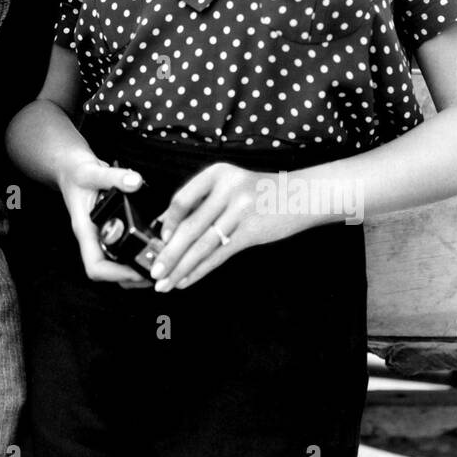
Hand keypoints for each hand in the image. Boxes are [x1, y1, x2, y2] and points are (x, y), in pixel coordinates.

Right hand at [56, 153, 151, 287]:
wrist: (70, 169)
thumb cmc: (76, 173)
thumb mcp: (92, 172)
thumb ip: (113, 177)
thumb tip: (135, 182)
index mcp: (85, 231)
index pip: (96, 267)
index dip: (117, 274)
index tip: (137, 271)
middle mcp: (94, 239)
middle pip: (110, 273)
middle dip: (133, 277)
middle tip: (158, 270)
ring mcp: (102, 236)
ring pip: (118, 264)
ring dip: (137, 267)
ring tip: (160, 261)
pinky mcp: (111, 230)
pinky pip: (124, 249)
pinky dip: (138, 252)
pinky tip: (155, 245)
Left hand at [149, 163, 299, 291]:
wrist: (302, 195)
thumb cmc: (258, 193)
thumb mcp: (230, 186)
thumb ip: (202, 202)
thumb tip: (166, 226)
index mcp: (216, 174)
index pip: (182, 199)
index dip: (167, 222)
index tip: (159, 240)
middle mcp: (227, 189)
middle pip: (190, 227)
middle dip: (169, 254)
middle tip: (154, 271)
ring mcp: (241, 210)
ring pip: (203, 245)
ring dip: (181, 267)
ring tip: (166, 282)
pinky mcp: (252, 231)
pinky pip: (220, 255)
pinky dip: (201, 270)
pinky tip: (187, 280)